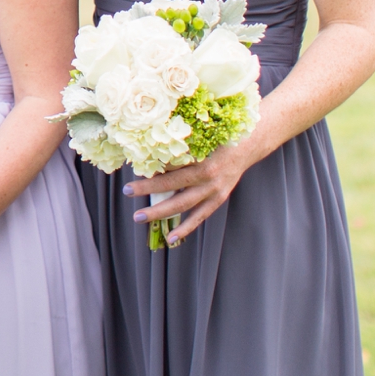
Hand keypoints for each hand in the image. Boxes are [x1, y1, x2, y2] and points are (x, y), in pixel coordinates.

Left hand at [127, 130, 267, 245]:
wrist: (248, 145)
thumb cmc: (219, 137)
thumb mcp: (201, 137)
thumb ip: (180, 146)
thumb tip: (151, 152)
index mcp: (202, 160)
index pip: (171, 168)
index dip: (152, 172)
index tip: (132, 172)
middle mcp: (208, 178)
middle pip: (173, 187)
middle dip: (148, 190)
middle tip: (127, 191)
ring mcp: (214, 191)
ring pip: (184, 205)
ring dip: (161, 212)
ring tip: (139, 217)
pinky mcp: (219, 199)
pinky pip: (200, 216)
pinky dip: (186, 227)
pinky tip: (171, 238)